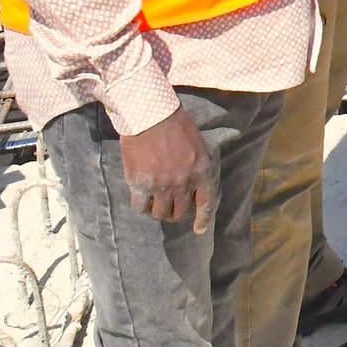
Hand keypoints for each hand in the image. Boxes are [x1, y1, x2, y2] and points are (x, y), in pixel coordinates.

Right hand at [119, 107, 213, 232]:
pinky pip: (140, 207)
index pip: (205, 203)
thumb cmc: (176, 125)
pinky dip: (141, 207)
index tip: (199, 230)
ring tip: (154, 205)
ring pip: (160, 213)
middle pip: (180, 212)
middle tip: (169, 209)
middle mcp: (183, 183)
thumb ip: (196, 167)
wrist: (151, 116)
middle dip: (175, 214)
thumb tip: (193, 184)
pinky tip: (141, 200)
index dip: (202, 219)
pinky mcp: (141, 185)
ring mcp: (162, 186)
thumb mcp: (197, 145)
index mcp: (201, 171)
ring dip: (157, 212)